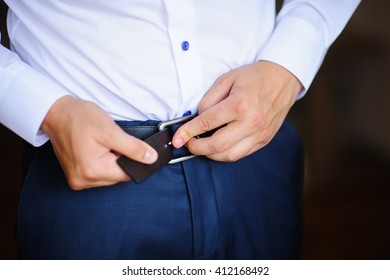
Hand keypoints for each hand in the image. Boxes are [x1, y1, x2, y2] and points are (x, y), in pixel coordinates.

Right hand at [41, 96, 157, 189]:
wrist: (56, 113)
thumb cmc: (80, 118)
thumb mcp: (111, 130)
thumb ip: (133, 148)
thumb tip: (151, 159)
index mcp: (93, 171)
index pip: (128, 174)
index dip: (134, 160)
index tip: (129, 146)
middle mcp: (83, 181)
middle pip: (118, 176)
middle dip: (120, 160)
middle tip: (111, 142)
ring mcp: (77, 180)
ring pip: (109, 176)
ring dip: (111, 162)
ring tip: (101, 144)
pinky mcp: (75, 177)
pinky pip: (98, 174)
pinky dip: (102, 163)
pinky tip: (96, 150)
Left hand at [172, 60, 301, 161]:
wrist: (283, 79)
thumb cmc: (254, 77)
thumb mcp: (226, 79)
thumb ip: (209, 100)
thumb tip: (197, 119)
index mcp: (239, 105)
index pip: (206, 124)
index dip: (187, 132)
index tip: (177, 138)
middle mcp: (250, 123)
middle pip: (216, 146)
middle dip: (196, 148)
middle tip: (188, 143)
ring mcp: (259, 134)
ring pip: (228, 155)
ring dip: (210, 155)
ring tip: (202, 146)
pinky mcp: (264, 140)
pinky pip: (241, 154)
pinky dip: (225, 154)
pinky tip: (218, 147)